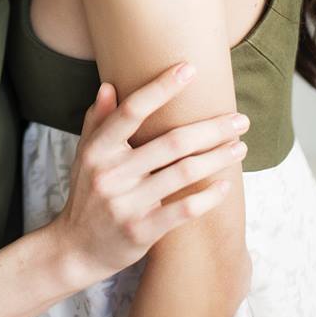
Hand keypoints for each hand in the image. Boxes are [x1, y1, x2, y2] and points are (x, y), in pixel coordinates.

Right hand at [52, 63, 247, 284]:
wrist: (75, 247)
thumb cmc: (87, 191)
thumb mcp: (85, 153)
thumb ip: (98, 120)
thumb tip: (109, 86)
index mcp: (98, 148)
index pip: (132, 111)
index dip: (161, 88)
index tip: (190, 68)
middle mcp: (110, 173)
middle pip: (170, 142)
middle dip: (210, 128)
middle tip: (240, 119)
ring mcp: (125, 203)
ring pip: (182, 173)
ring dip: (217, 158)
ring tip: (240, 146)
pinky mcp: (140, 231)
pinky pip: (182, 211)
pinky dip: (207, 197)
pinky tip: (226, 185)